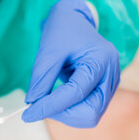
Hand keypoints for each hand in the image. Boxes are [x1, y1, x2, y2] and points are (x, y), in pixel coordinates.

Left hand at [22, 0, 119, 127]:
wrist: (75, 23)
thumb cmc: (63, 31)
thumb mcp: (48, 50)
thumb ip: (41, 78)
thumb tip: (32, 103)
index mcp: (101, 60)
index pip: (76, 93)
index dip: (50, 106)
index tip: (27, 114)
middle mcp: (111, 75)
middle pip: (89, 112)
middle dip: (61, 113)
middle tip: (40, 105)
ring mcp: (109, 85)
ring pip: (88, 116)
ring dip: (65, 114)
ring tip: (48, 99)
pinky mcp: (102, 91)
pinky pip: (87, 111)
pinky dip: (69, 111)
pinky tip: (57, 99)